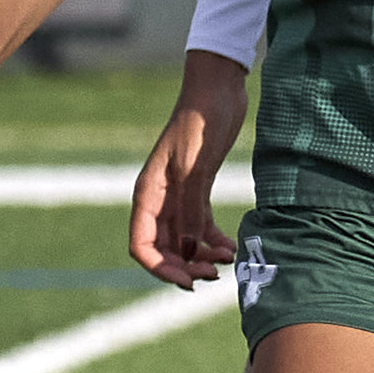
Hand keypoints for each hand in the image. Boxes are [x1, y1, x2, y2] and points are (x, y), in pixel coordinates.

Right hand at [129, 53, 250, 284]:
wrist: (218, 91)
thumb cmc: (200, 122)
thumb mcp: (194, 167)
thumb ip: (190, 210)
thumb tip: (189, 250)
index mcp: (149, 194)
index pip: (141, 245)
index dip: (160, 269)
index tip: (187, 281)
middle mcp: (160, 200)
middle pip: (164, 249)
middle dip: (185, 267)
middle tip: (213, 275)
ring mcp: (179, 197)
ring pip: (184, 242)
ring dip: (202, 257)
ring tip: (227, 261)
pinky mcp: (198, 191)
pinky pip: (201, 228)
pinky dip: (214, 241)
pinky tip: (231, 247)